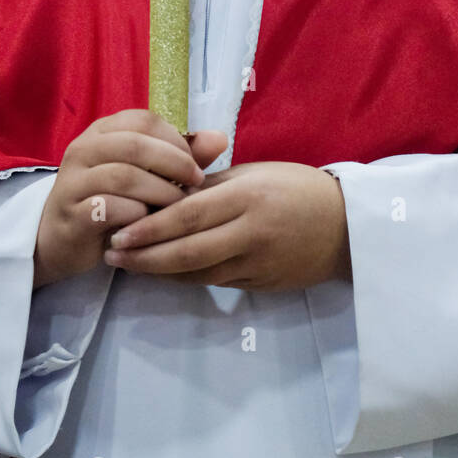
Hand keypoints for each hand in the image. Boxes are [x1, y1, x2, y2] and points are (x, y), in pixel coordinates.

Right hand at [33, 110, 227, 288]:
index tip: (195, 163)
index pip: (145, 120)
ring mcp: (73, 181)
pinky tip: (148, 223)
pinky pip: (108, 208)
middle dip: (173, 164)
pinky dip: (136, 215)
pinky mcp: (71, 213)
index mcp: (103, 131)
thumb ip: (180, 156)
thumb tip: (220, 138)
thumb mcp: (146, 175)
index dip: (176, 139)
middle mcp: (83, 149)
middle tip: (196, 184)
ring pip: (123, 176)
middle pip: (135, 144)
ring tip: (178, 207)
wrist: (62, 240)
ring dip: (160, 192)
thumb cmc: (112, 201)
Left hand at [103, 161, 351, 290]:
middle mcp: (250, 232)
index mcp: (246, 196)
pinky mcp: (261, 284)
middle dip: (144, 257)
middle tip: (111, 256)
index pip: (188, 215)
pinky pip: (216, 282)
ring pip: (197, 273)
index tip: (118, 232)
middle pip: (186, 251)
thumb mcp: (255, 173)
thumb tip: (168, 191)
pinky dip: (186, 278)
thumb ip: (211, 183)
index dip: (149, 228)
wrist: (346, 226)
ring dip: (160, 271)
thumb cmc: (298, 187)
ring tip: (129, 265)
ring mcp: (256, 263)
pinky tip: (165, 273)